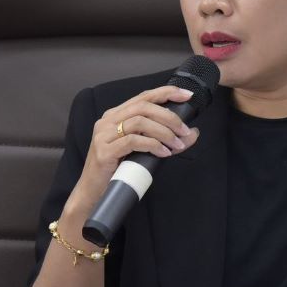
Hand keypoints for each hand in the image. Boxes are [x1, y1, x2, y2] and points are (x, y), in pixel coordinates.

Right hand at [67, 86, 200, 213]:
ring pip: (139, 122)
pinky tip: (163, 153)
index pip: (143, 97)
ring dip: (163, 132)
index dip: (166, 92)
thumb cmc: (118, 170)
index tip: (186, 95)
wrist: (93, 193)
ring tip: (176, 144)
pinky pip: (133, 141)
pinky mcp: (104, 151)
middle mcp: (108, 121)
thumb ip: (165, 139)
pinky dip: (152, 145)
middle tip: (184, 130)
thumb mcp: (144, 150)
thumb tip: (192, 133)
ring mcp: (104, 135)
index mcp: (116, 115)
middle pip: (143, 107)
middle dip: (169, 116)